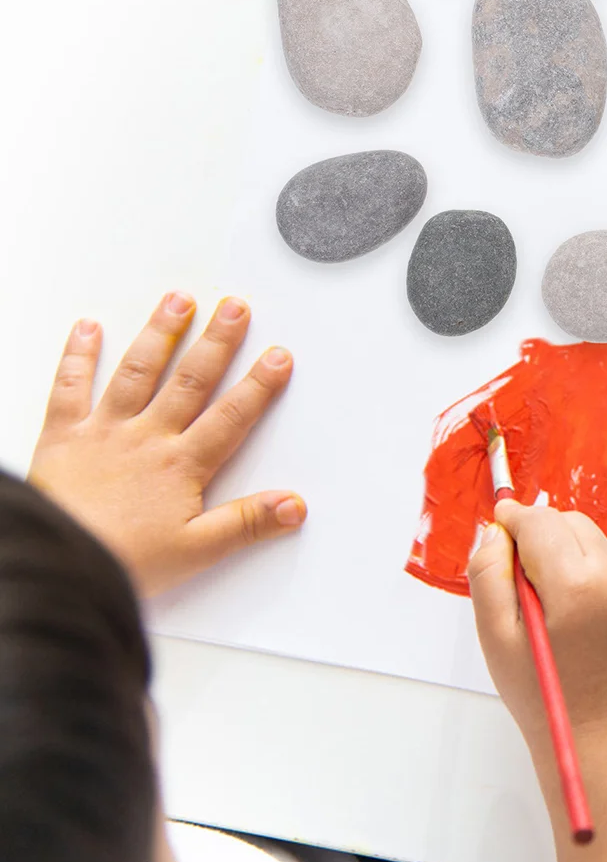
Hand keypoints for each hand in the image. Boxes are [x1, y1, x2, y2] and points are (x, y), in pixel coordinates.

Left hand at [29, 291, 305, 596]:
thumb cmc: (122, 559)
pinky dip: (78, 354)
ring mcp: (104, 431)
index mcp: (181, 465)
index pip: (231, 416)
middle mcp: (147, 438)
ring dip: (160, 333)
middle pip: (190, 380)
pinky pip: (70, 386)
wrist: (58, 560)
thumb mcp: (197, 551)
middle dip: (216, 341)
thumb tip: (293, 505)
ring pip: (138, 371)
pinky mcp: (63, 435)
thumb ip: (247, 523)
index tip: (278, 358)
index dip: (259, 385)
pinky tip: (88, 328)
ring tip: (178, 301)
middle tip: (234, 308)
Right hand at [467, 500, 606, 746]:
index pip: (540, 523)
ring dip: (560, 545)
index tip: (497, 521)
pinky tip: (566, 600)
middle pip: (567, 521)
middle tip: (516, 571)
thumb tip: (497, 532)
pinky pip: (605, 555)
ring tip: (541, 591)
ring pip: (588, 534)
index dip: (513, 518)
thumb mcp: (495, 636)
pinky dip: (581, 561)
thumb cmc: (540, 692)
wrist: (595, 731)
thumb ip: (489, 575)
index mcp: (576, 588)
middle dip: (537, 532)